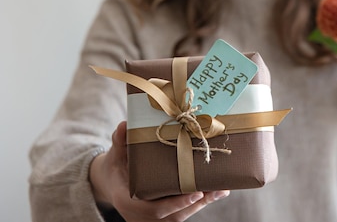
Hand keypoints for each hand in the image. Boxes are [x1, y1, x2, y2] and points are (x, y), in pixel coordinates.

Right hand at [89, 121, 229, 221]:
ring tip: (221, 188)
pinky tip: (217, 191)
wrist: (115, 183)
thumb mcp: (116, 153)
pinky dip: (200, 203)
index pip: (153, 210)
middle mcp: (140, 216)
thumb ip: (120, 141)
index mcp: (128, 202)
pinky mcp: (164, 217)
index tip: (195, 194)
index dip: (175, 204)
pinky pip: (183, 213)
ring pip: (181, 216)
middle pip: (173, 216)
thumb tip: (125, 124)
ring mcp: (153, 220)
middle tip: (216, 189)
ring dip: (203, 203)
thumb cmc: (118, 166)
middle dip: (196, 203)